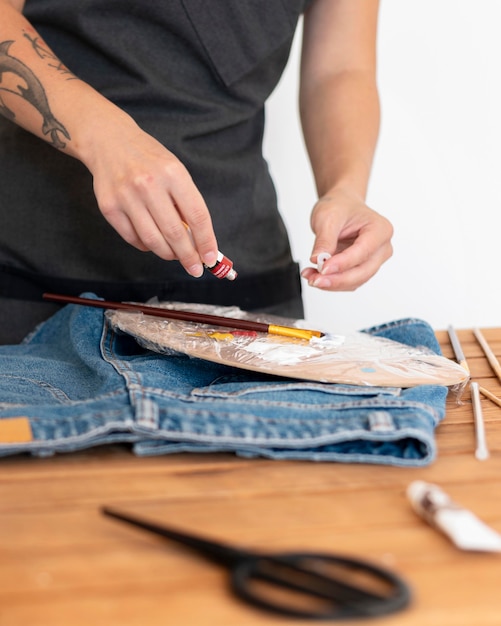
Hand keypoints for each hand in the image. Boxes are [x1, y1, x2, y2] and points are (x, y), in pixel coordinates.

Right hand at [84, 114, 218, 277]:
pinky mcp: (109, 207)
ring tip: (175, 256)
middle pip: (175, 233)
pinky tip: (153, 242)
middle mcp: (149, 184)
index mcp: (173, 173)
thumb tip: (198, 240)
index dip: (206, 242)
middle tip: (195, 268)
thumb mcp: (175, 171)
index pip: (197, 216)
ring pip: (153, 240)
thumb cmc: (149, 159)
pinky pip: (133, 238)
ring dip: (168, 254)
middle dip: (188, 256)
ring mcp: (126, 196)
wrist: (108, 141)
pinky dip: (146, 246)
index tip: (210, 258)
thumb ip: (186, 203)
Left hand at [300, 188, 392, 290]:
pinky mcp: (362, 269)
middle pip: (362, 272)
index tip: (323, 268)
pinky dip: (331, 282)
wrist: (342, 206)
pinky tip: (315, 275)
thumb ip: (324, 240)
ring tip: (310, 276)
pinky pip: (348, 282)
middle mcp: (382, 248)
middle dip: (337, 279)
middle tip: (314, 280)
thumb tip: (317, 260)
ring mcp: (373, 260)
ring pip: (355, 281)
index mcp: (380, 230)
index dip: (343, 263)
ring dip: (332, 283)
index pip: (363, 252)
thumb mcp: (328, 217)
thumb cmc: (340, 207)